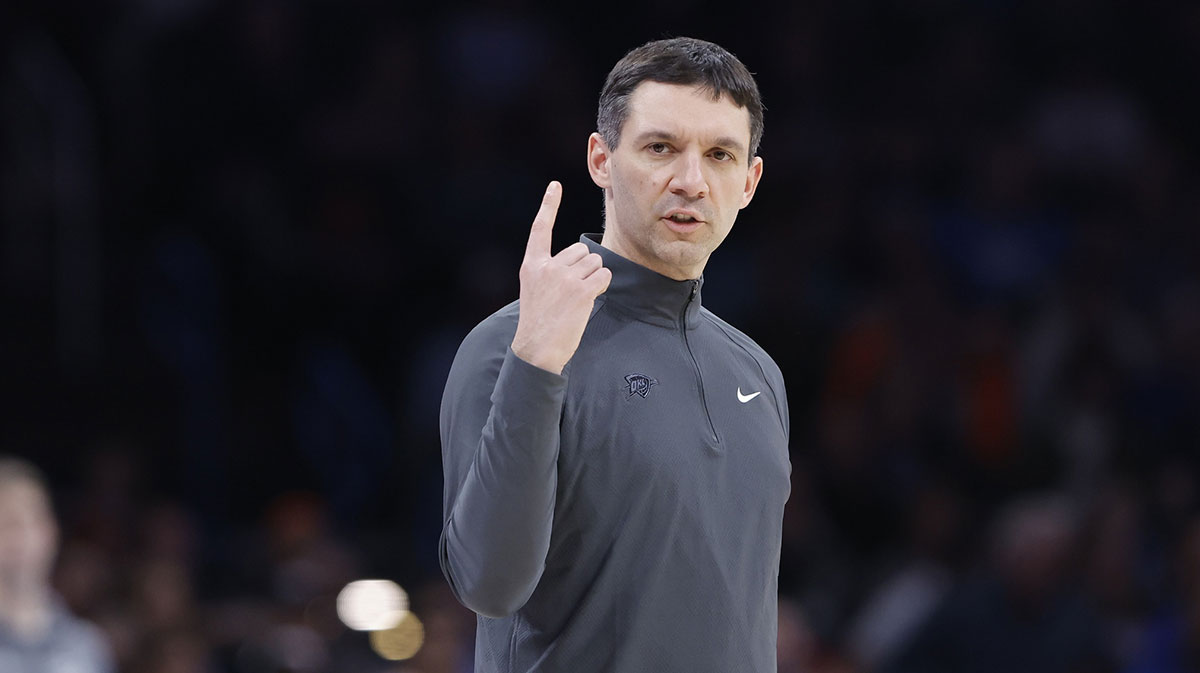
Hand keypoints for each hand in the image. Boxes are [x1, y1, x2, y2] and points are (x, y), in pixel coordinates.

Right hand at [511, 181, 611, 373]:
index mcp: (532, 265)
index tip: (555, 186)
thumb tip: (581, 259)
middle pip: (580, 250)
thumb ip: (549, 270)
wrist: (537, 349)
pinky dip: (602, 286)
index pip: (539, 229)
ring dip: (594, 278)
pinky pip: (604, 276)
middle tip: (571, 292)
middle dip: (583, 267)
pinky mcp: (581, 291)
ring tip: (577, 299)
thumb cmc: (539, 322)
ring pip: (595, 262)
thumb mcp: (534, 290)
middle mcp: (547, 267)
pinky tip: (588, 300)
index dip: (549, 206)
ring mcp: (564, 278)